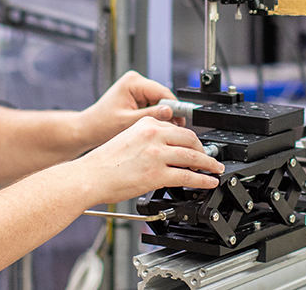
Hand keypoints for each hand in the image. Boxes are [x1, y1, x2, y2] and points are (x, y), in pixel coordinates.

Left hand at [75, 70, 183, 150]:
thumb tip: (171, 112)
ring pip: (159, 103)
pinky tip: (152, 128)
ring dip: (161, 116)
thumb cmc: (102, 124)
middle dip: (167, 114)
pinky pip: (152, 106)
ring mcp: (136, 88)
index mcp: (133, 82)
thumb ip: (150, 115)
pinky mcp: (136, 97)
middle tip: (173, 131)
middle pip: (162, 97)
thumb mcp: (128, 122)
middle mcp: (135, 81)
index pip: (163, 93)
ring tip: (159, 131)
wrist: (88, 129)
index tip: (182, 123)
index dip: (174, 108)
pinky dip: (154, 117)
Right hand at [75, 116, 223, 204]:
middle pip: (190, 139)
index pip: (177, 128)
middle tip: (209, 157)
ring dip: (209, 164)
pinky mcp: (158, 174)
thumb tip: (167, 148)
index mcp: (145, 124)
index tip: (197, 145)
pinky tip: (208, 182)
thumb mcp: (127, 138)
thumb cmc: (104, 162)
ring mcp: (157, 155)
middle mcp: (153, 135)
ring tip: (215, 169)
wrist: (90, 175)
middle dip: (203, 149)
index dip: (191, 139)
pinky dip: (203, 179)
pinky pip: (189, 176)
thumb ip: (148, 139)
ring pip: (193, 157)